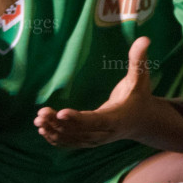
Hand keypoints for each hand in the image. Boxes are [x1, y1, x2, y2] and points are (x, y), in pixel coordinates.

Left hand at [35, 36, 153, 146]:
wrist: (143, 121)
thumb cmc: (139, 96)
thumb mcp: (141, 78)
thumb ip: (139, 60)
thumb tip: (145, 39)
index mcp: (116, 118)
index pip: (95, 121)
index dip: (78, 118)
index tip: (61, 112)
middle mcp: (105, 133)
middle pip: (79, 132)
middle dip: (59, 124)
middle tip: (41, 113)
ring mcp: (96, 140)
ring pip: (72, 139)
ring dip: (53, 131)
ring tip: (38, 120)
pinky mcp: (89, 141)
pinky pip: (70, 143)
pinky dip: (55, 138)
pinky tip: (42, 130)